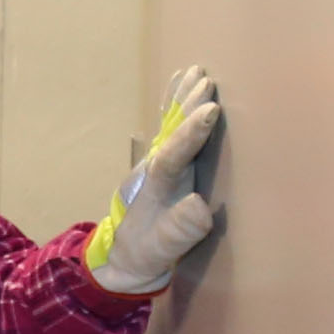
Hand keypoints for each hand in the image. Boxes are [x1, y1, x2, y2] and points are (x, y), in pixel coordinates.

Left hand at [94, 62, 224, 296]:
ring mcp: (156, 165)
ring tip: (196, 72)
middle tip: (205, 80)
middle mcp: (154, 169)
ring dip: (183, 100)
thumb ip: (180, 230)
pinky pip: (170, 130)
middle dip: (188, 106)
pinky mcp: (162, 166)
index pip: (175, 154)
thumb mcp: (163, 250)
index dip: (192, 132)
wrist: (123, 260)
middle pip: (172, 131)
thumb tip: (200, 205)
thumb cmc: (146, 255)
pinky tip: (180, 87)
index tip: (210, 110)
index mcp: (157, 186)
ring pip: (170, 125)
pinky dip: (175, 108)